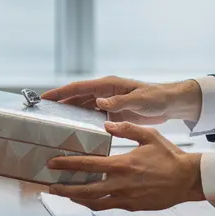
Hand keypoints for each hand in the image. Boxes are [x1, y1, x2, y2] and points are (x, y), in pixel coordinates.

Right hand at [41, 76, 202, 124]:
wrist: (171, 103)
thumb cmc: (157, 97)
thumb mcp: (139, 100)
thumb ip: (119, 101)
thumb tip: (99, 102)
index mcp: (108, 85)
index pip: (78, 88)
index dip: (60, 92)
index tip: (44, 98)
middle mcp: (104, 92)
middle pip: (76, 97)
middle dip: (59, 103)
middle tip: (43, 113)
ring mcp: (108, 102)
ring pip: (82, 107)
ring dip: (69, 113)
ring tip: (54, 123)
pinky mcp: (113, 112)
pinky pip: (92, 116)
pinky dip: (83, 121)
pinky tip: (76, 130)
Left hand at [46, 122, 204, 210]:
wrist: (188, 180)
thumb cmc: (169, 157)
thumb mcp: (149, 136)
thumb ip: (126, 129)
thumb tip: (107, 123)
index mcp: (121, 165)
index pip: (87, 165)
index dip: (67, 165)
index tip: (53, 163)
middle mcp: (120, 184)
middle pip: (85, 190)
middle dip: (65, 189)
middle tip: (50, 186)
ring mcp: (126, 198)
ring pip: (95, 202)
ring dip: (77, 199)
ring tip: (65, 194)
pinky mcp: (132, 207)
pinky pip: (108, 207)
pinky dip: (95, 204)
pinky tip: (88, 200)